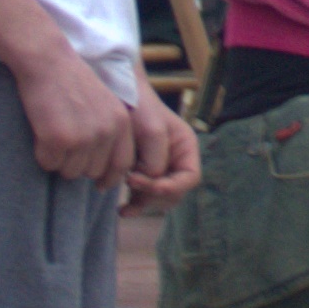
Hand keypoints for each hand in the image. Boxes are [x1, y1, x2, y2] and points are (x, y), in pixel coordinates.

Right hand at [20, 42, 147, 183]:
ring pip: (70, 171)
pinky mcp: (58, 139)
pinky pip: (48, 163)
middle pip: (92, 172)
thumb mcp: (104, 105)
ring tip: (54, 132)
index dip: (108, 177)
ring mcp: (83, 137)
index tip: (98, 184)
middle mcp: (107, 132)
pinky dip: (42, 154)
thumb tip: (103, 174)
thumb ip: (109, 134)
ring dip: (59, 160)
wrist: (47, 61)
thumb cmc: (72, 82)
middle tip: (65, 141)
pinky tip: (42, 131)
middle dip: (77, 164)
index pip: (123, 165)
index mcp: (121, 123)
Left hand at [121, 87, 203, 205]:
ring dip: (144, 203)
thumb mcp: (152, 130)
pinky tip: (122, 210)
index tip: (150, 185)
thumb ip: (156, 159)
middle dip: (154, 194)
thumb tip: (151, 181)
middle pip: (174, 192)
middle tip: (130, 182)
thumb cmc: (139, 108)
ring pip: (158, 198)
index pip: (190, 178)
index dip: (173, 187)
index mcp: (186, 148)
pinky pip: (144, 197)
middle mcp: (177, 161)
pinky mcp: (143, 174)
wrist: (119, 98)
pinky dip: (135, 204)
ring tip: (124, 204)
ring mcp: (160, 169)